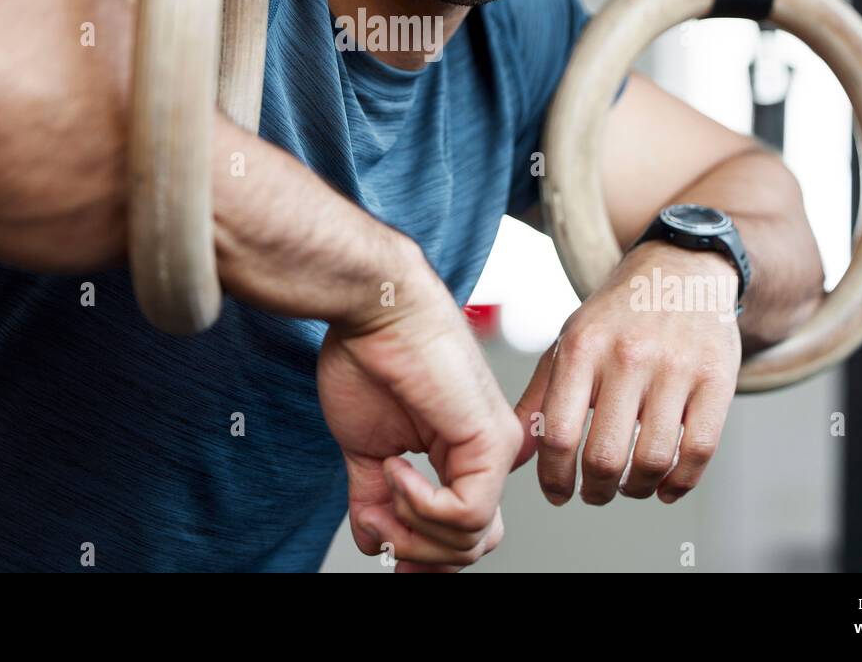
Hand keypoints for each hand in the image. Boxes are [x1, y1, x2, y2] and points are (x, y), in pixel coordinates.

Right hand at [319, 269, 522, 572]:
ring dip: (413, 528)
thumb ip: (376, 497)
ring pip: (471, 538)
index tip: (387, 552)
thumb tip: (374, 541)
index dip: (425, 552)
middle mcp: (485, 452)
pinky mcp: (490, 440)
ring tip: (385, 486)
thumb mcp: (368, 448)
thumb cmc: (370, 357)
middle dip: (419, 551)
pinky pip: (466, 513)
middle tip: (380, 528)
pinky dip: (421, 505)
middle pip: (472, 544)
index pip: (464, 530)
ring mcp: (493, 447)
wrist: (374, 310)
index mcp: (461, 453)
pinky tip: (397, 467)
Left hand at [512, 241, 740, 505]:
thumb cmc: (617, 316)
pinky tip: (665, 486)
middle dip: (596, 490)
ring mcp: (676, 367)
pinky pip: (699, 450)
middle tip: (594, 493)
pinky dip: (680, 483)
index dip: (554, 477)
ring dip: (636, 490)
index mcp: (582, 346)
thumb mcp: (569, 341)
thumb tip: (514, 459)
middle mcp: (628, 355)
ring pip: (652, 460)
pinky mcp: (718, 378)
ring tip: (629, 487)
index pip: (557, 432)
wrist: (682, 269)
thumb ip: (539, 399)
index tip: (558, 493)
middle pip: (605, 455)